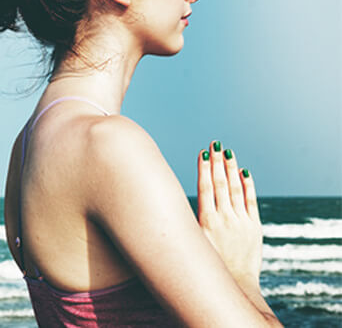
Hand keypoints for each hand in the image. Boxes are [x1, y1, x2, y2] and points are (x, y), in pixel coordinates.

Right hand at [197, 141, 262, 285]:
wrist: (235, 284)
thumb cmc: (208, 264)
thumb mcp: (193, 242)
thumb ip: (189, 220)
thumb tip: (174, 200)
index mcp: (206, 222)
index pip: (206, 188)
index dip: (205, 168)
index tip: (203, 152)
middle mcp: (225, 219)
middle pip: (221, 184)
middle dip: (217, 162)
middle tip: (215, 144)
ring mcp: (242, 222)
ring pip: (236, 189)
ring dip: (232, 168)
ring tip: (228, 152)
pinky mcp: (255, 227)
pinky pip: (252, 201)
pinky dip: (249, 185)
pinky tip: (245, 172)